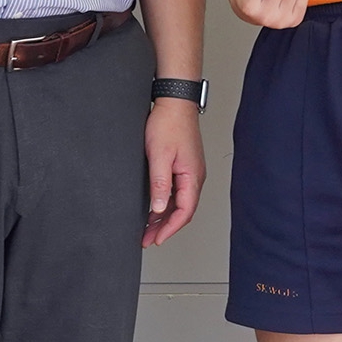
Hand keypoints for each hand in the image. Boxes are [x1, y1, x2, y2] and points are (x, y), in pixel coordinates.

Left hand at [142, 99, 203, 245]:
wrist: (174, 102)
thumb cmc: (169, 124)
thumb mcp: (160, 156)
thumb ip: (160, 184)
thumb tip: (159, 208)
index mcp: (192, 176)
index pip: (184, 211)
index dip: (170, 228)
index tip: (156, 239)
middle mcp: (195, 177)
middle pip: (182, 210)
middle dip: (165, 227)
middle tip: (147, 239)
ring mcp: (190, 172)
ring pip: (179, 202)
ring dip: (163, 217)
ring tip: (147, 228)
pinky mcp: (183, 166)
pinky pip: (177, 192)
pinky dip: (165, 203)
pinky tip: (153, 208)